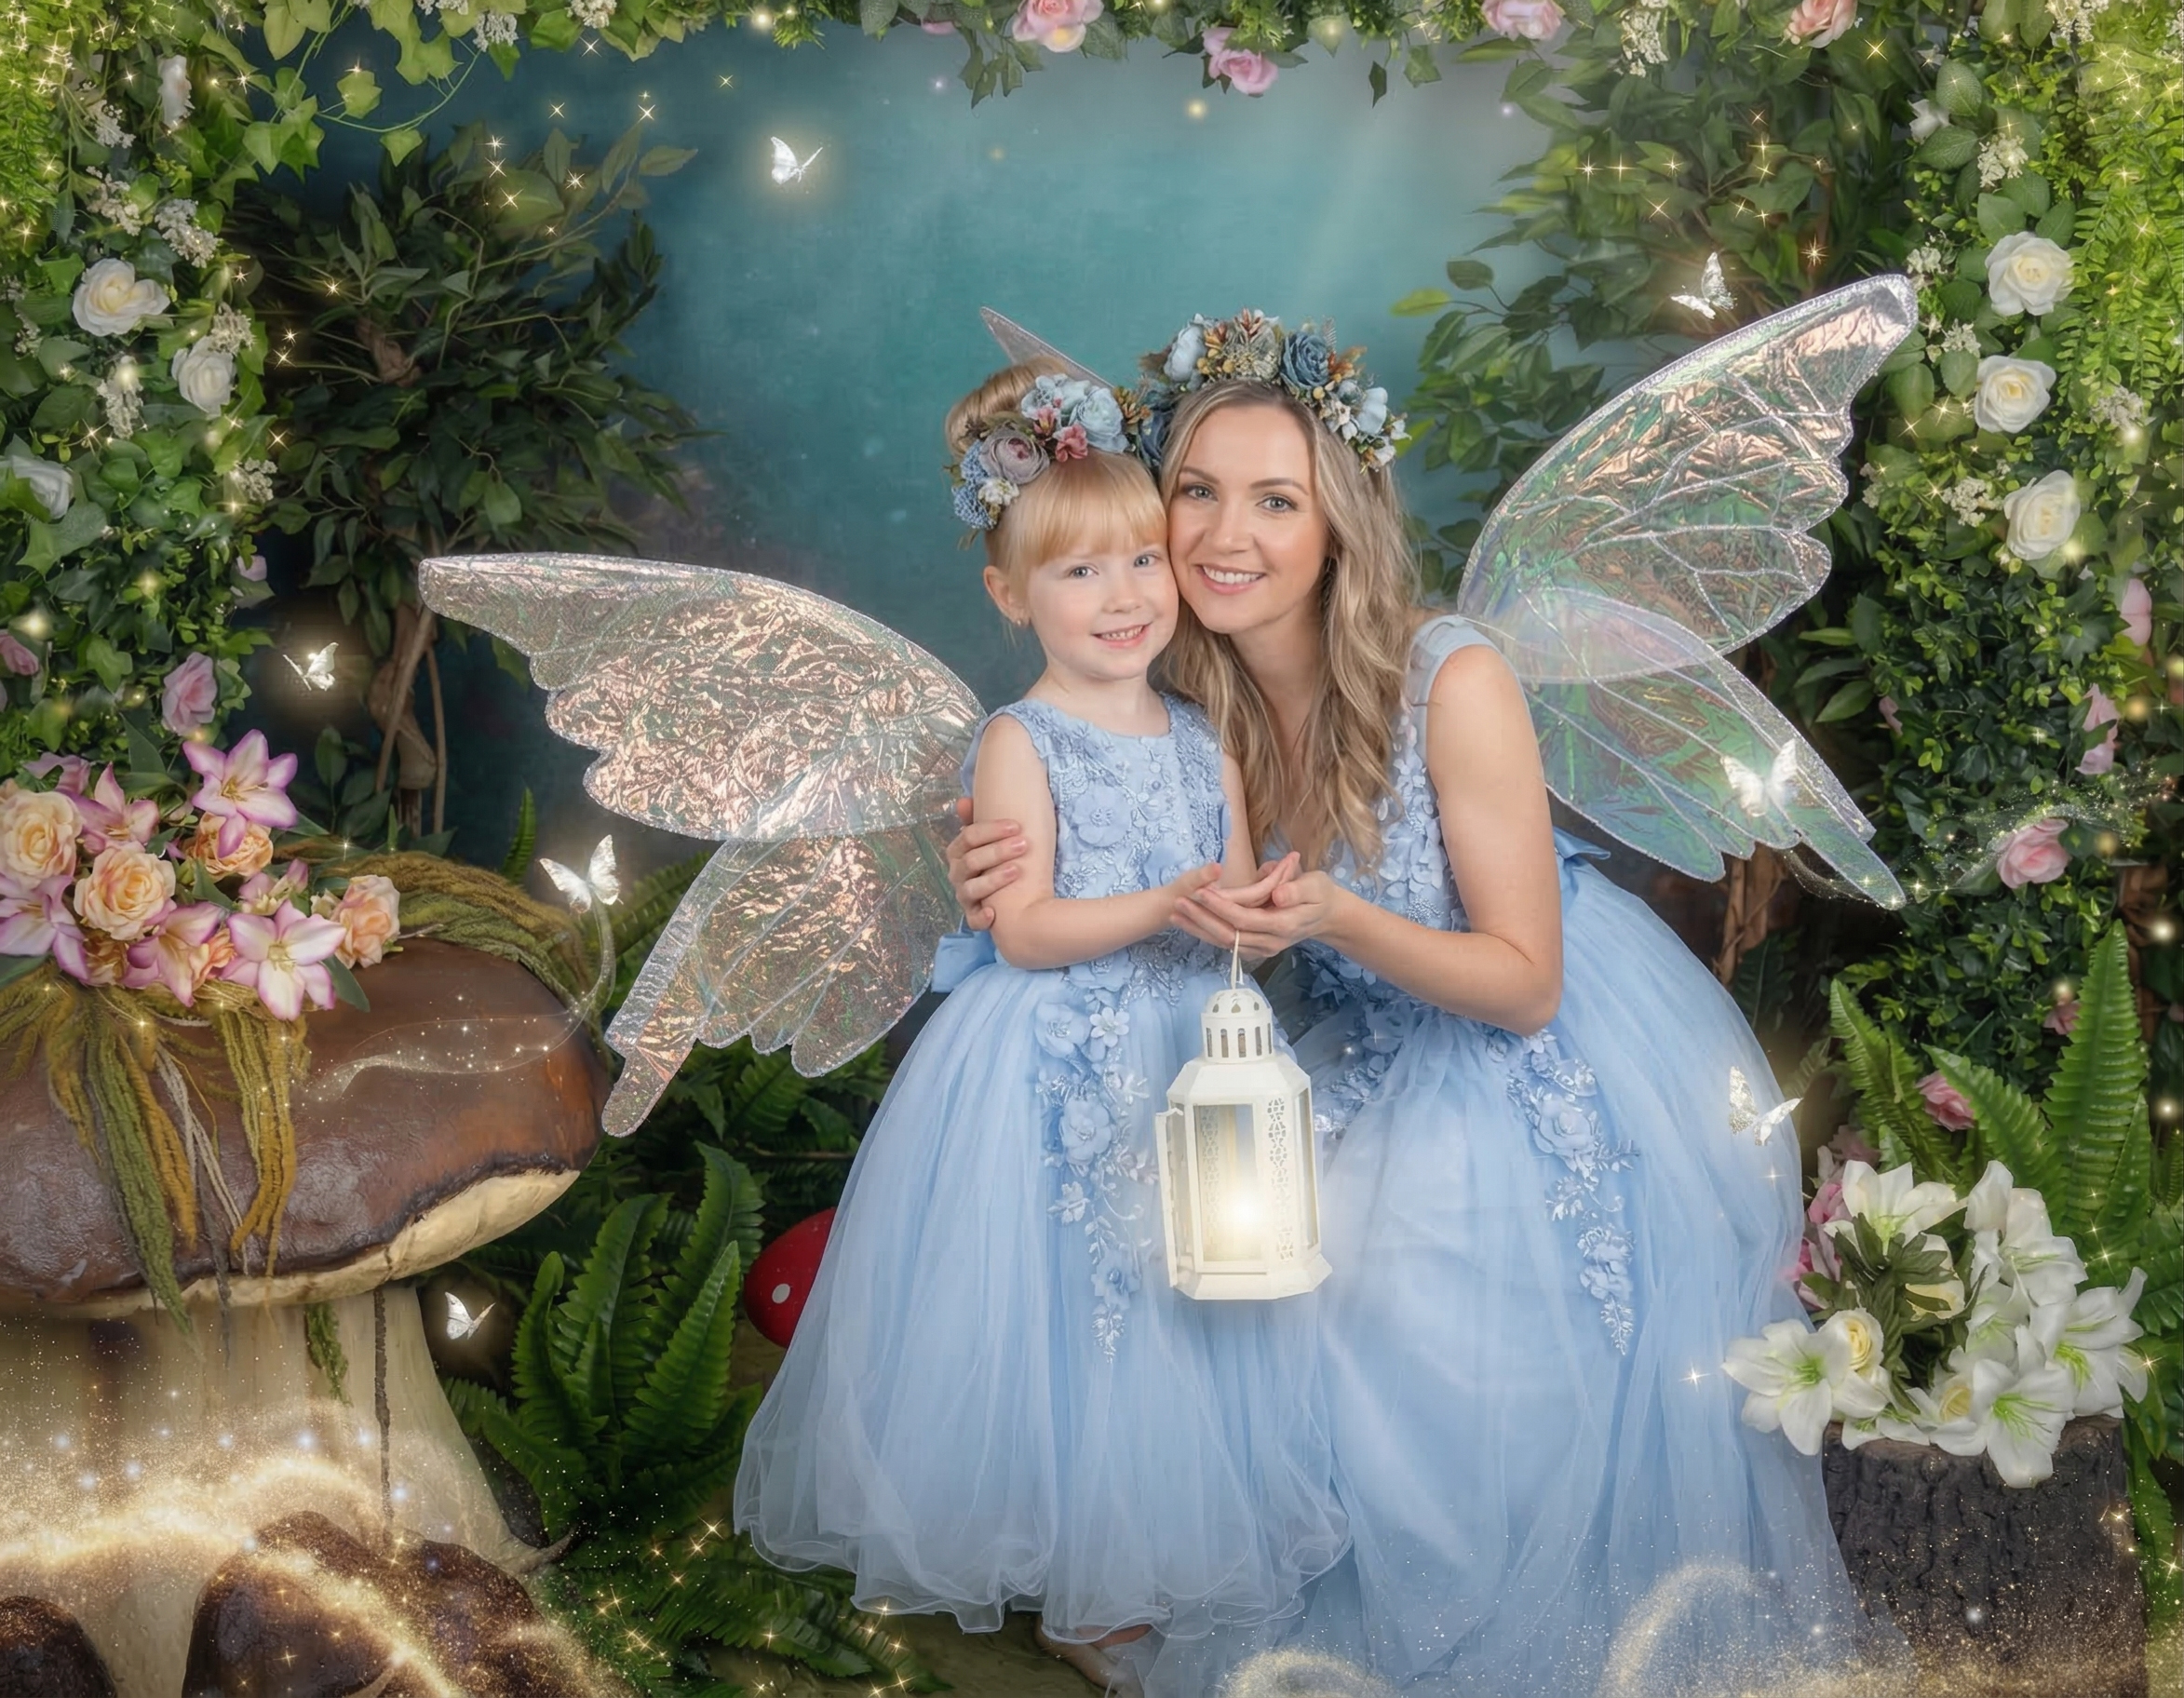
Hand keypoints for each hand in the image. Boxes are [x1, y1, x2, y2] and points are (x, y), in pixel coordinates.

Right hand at [945, 796, 1027, 930]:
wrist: (1006, 891)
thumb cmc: (996, 858)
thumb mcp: (989, 838)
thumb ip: (978, 819)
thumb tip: (964, 801)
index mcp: (958, 851)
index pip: (969, 837)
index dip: (992, 830)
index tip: (1016, 825)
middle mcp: (958, 873)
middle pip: (972, 861)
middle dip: (998, 851)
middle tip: (1024, 844)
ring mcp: (965, 894)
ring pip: (972, 888)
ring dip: (994, 879)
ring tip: (1017, 870)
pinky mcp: (973, 915)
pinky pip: (972, 920)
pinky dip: (980, 917)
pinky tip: (993, 912)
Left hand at [1174, 867, 1345, 960]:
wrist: (1327, 916)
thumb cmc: (1321, 894)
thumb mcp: (1316, 886)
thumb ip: (1297, 890)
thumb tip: (1278, 894)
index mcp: (1283, 926)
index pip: (1244, 919)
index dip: (1222, 907)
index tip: (1202, 891)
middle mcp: (1270, 942)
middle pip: (1229, 935)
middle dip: (1202, 919)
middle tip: (1179, 902)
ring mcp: (1262, 948)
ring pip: (1224, 942)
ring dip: (1199, 929)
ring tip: (1176, 914)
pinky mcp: (1256, 947)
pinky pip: (1227, 943)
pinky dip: (1207, 933)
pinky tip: (1189, 923)